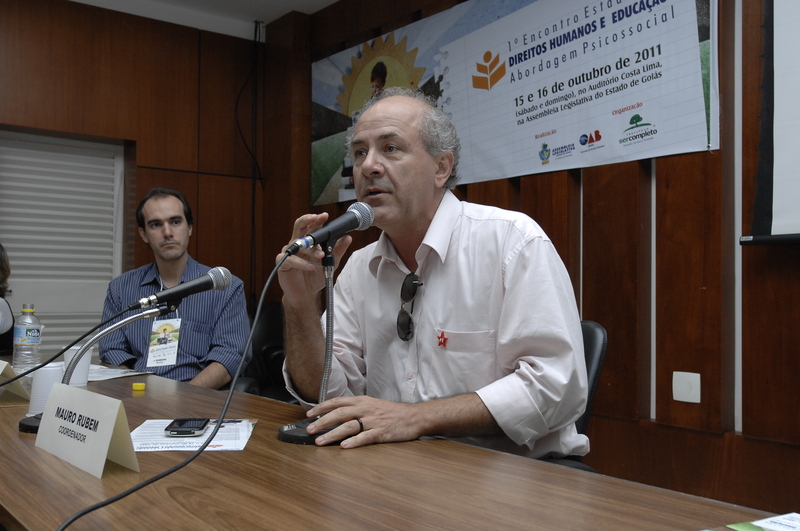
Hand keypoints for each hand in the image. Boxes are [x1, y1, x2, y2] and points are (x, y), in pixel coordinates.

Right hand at [276, 213, 351, 304]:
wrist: (305, 293)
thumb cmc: (315, 276)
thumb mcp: (331, 263)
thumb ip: (338, 250)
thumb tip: (348, 237)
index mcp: (308, 241)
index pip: (311, 226)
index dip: (316, 219)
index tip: (325, 216)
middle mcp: (297, 243)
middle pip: (299, 226)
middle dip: (308, 220)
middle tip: (317, 219)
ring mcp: (289, 252)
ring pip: (298, 244)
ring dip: (311, 249)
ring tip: (321, 255)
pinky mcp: (282, 263)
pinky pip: (291, 260)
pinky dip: (302, 263)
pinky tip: (311, 267)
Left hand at [305, 396, 422, 448]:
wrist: (413, 417)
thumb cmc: (392, 412)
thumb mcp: (372, 404)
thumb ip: (356, 408)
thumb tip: (336, 414)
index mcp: (362, 401)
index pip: (338, 401)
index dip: (322, 407)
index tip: (309, 414)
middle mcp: (366, 409)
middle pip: (340, 413)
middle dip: (322, 422)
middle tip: (309, 430)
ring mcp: (373, 421)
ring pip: (348, 426)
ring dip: (332, 434)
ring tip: (320, 441)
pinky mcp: (381, 433)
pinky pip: (365, 437)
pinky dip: (353, 442)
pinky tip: (344, 446)